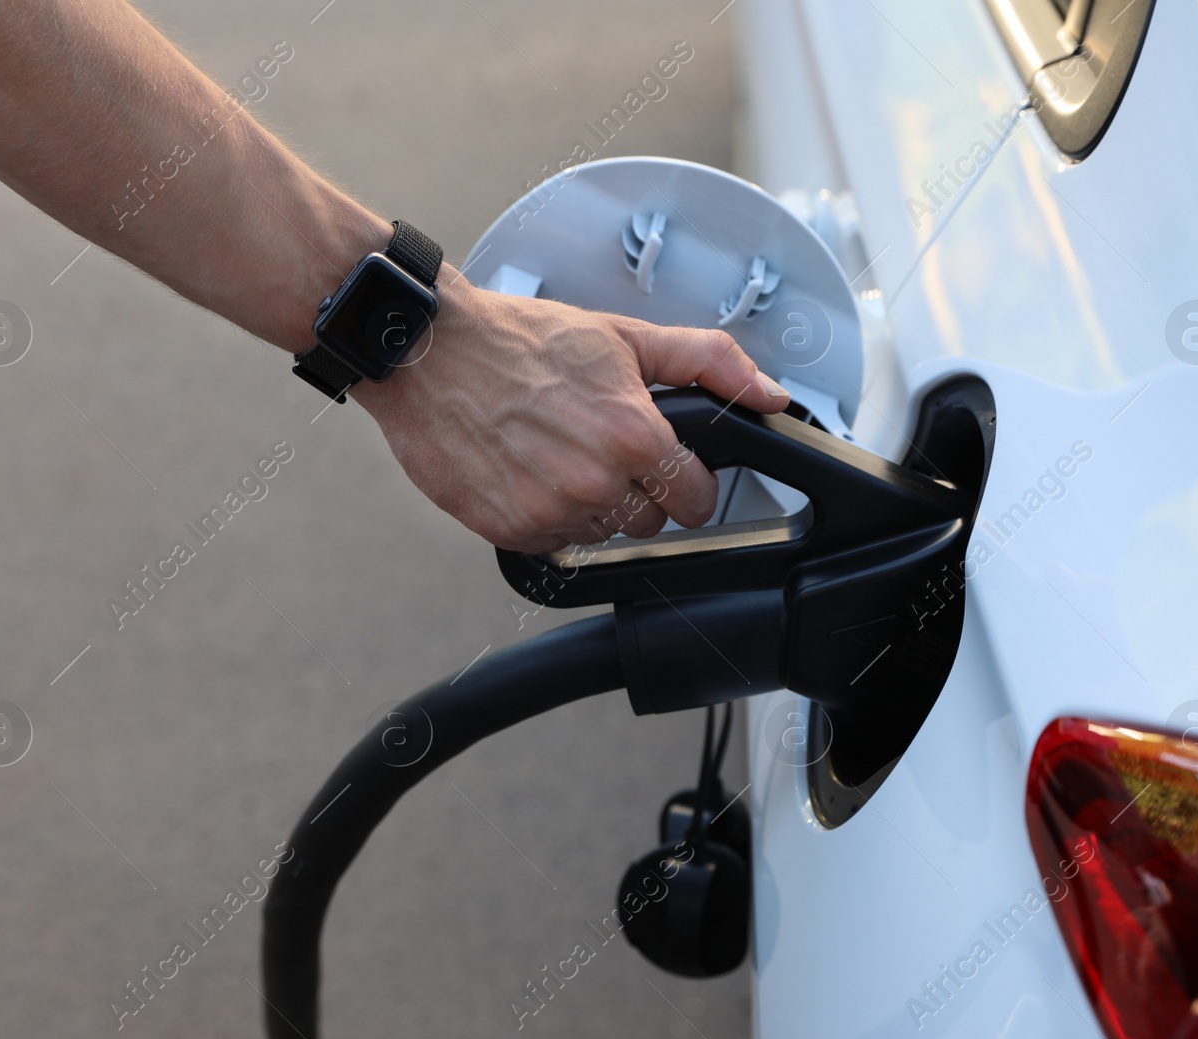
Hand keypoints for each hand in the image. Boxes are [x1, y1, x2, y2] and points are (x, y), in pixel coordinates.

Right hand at [352, 271, 790, 552]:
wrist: (429, 352)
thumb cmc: (519, 340)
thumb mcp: (622, 336)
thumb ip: (706, 362)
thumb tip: (768, 393)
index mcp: (633, 435)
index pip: (697, 499)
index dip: (686, 481)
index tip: (666, 466)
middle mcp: (594, 481)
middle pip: (651, 523)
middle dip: (638, 492)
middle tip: (602, 448)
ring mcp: (548, 511)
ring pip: (602, 535)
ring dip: (590, 505)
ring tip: (559, 454)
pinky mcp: (507, 530)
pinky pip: (552, 544)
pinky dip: (545, 516)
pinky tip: (528, 472)